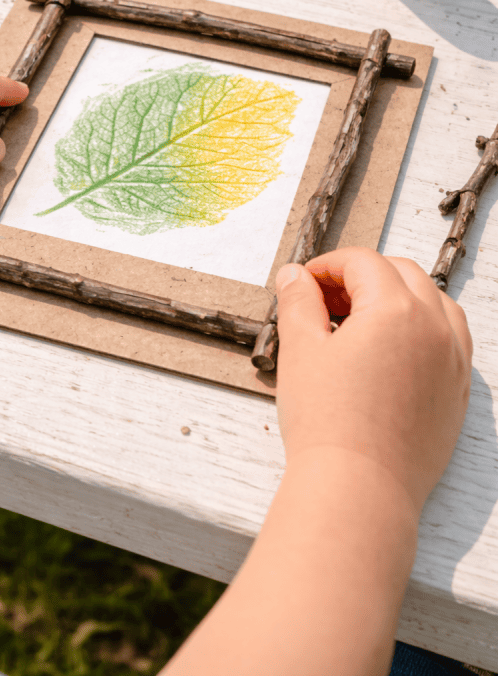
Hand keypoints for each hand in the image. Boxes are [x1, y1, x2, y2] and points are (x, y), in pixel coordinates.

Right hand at [275, 247, 471, 514]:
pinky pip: (450, 340)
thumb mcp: (300, 350)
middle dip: (362, 276)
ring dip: (398, 297)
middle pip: (402, 274)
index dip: (327, 266)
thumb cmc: (328, 424)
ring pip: (434, 302)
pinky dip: (423, 329)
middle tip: (325, 301)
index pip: (363, 263)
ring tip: (359, 323)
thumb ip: (298, 302)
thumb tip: (296, 276)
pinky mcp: (457, 392)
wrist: (358, 490)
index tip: (304, 284)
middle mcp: (434, 327)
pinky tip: (392, 350)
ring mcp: (452, 361)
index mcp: (396, 309)